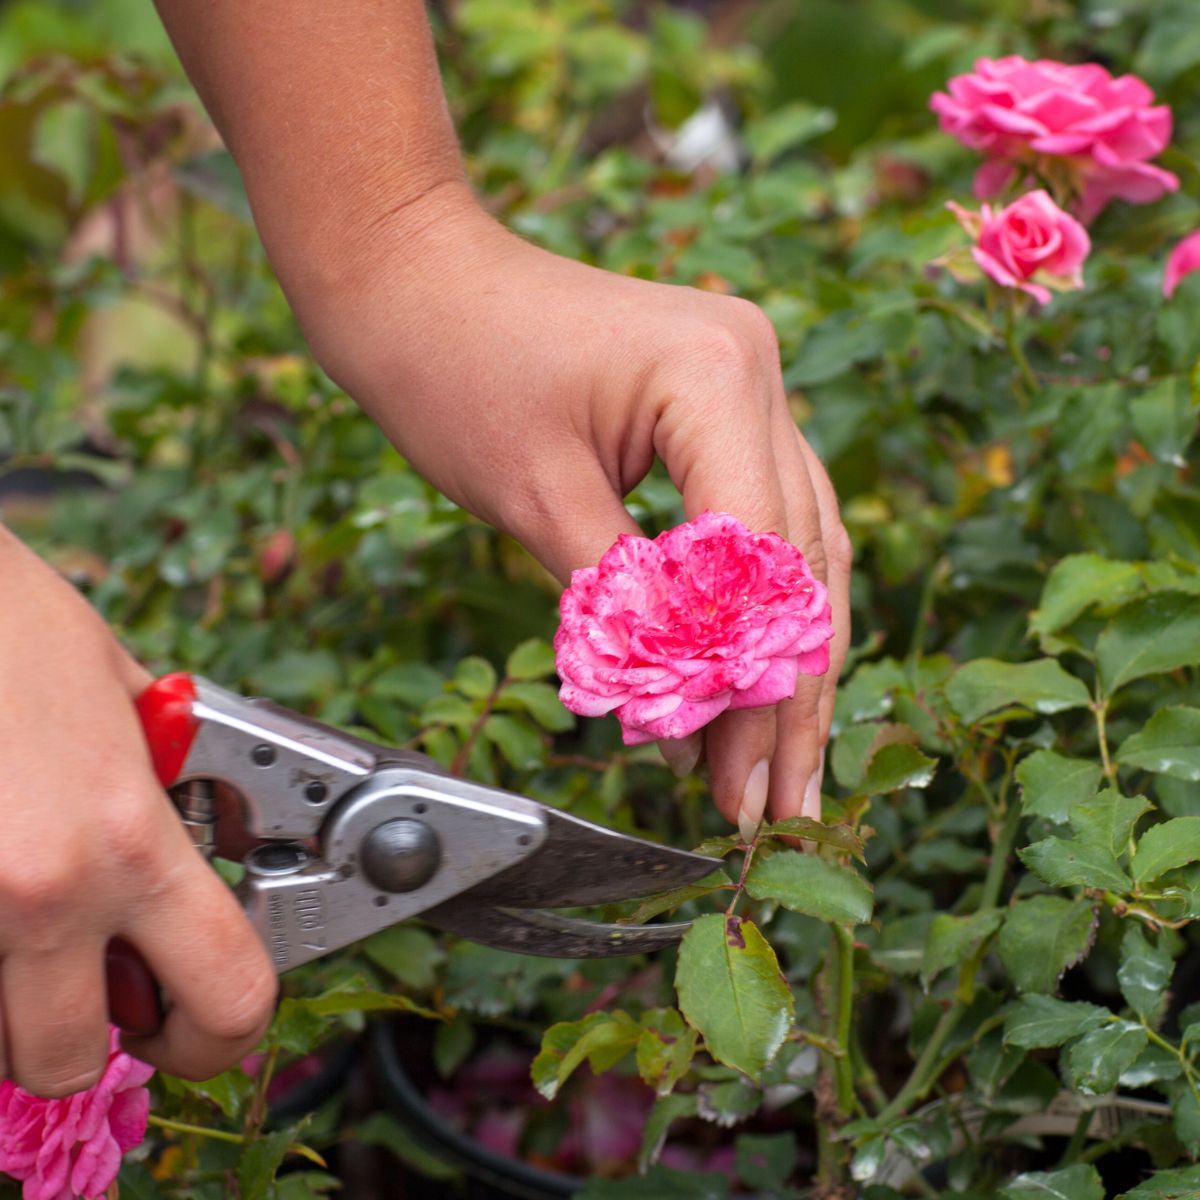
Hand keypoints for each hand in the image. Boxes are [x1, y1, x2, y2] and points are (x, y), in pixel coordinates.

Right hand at [0, 530, 274, 1092]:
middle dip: (88, 1034)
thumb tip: (207, 839)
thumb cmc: (10, 624)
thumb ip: (167, 784)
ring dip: (9, 1007)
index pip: (230, 995)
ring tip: (20, 928)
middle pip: (70, 1063)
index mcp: (128, 837)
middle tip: (94, 981)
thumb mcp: (126, 699)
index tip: (206, 1018)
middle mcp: (42, 892)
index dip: (227, 1030)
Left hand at [290, 190, 852, 831]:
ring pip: (796, 551)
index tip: (732, 781)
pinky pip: (760, 521)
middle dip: (784, 696)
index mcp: (718, 376)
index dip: (748, 682)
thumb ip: (623, 610)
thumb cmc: (450, 365)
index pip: (758, 560)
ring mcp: (748, 385)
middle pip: (797, 564)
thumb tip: (684, 718)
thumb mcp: (535, 499)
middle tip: (776, 807)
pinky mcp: (720, 407)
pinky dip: (751, 608)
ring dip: (784, 664)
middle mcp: (758, 372)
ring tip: (780, 771)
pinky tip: (755, 681)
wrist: (413, 275)